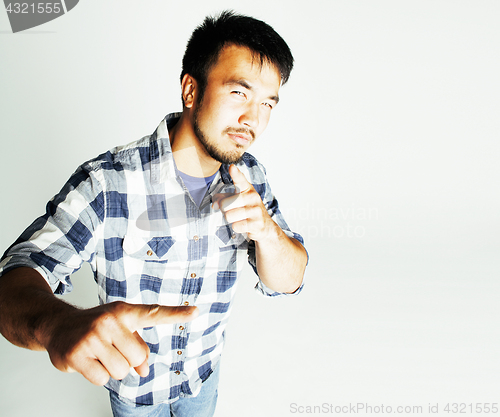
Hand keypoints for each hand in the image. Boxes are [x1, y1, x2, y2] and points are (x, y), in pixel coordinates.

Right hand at [46, 302, 197, 384]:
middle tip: (111, 349)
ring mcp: (92, 337)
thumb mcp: (120, 328)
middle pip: (137, 358)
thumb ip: (138, 347)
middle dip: (127, 360)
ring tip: (99, 353)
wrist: (58, 324)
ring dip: (112, 369)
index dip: (177, 314)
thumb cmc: (96, 326)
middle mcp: (110, 321)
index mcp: (125, 312)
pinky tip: (87, 360)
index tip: (196, 312)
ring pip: (121, 371)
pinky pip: (102, 379)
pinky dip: (97, 375)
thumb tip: (144, 371)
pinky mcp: (77, 354)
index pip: (155, 313)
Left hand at [212, 164, 275, 241]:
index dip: (236, 174)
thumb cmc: (246, 209)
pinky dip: (236, 227)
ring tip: (239, 218)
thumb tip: (215, 205)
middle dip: (225, 210)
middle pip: (225, 204)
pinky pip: (236, 226)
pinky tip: (244, 224)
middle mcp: (253, 197)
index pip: (240, 180)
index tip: (232, 167)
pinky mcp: (256, 223)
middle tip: (233, 210)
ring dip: (231, 219)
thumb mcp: (234, 200)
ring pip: (229, 216)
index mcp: (247, 189)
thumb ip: (221, 198)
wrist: (264, 225)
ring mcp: (256, 210)